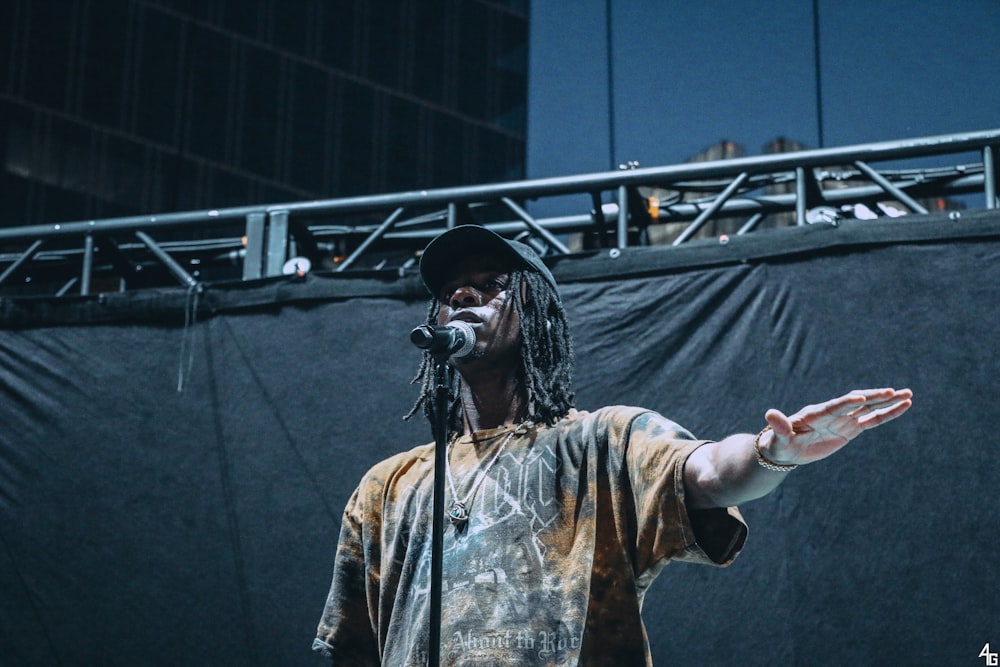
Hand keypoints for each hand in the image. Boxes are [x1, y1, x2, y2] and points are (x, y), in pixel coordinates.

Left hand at [760, 388, 912, 465]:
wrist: (786, 449)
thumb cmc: (779, 443)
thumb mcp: (777, 438)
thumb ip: (778, 427)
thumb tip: (769, 414)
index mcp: (815, 414)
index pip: (833, 407)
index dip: (845, 403)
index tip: (860, 399)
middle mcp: (832, 413)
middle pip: (856, 403)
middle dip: (873, 397)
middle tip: (894, 391)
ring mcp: (843, 420)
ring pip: (868, 408)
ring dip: (887, 402)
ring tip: (908, 394)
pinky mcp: (850, 428)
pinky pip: (872, 420)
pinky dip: (887, 414)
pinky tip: (904, 406)